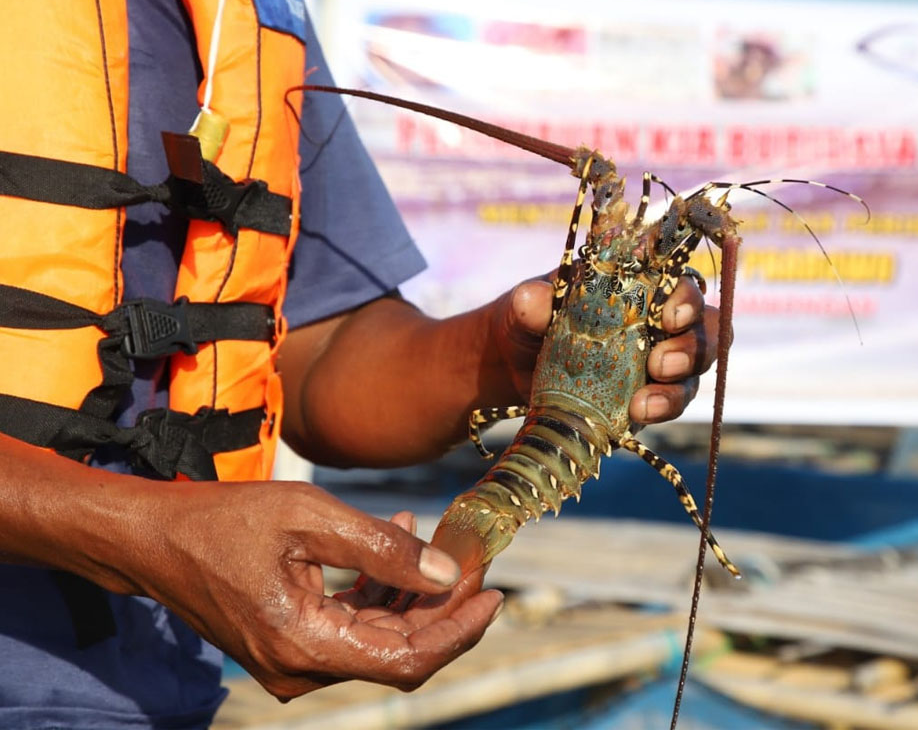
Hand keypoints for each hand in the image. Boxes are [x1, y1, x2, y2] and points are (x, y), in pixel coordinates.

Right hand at [136, 482, 502, 699]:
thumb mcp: (310, 518)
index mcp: (304, 646)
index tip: (495, 594)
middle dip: (442, 607)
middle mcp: (299, 670)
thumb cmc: (222, 520)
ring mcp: (291, 662)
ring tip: (435, 541)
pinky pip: (349, 627)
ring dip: (412, 596)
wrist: (152, 538)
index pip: (408, 660)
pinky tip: (397, 544)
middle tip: (471, 559)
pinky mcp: (287, 644)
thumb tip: (445, 575)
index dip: (459, 630)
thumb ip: (382, 549)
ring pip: (377, 640)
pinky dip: (379, 594)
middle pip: (398, 652)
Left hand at [491, 276, 719, 423]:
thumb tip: (532, 301)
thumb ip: (531, 301)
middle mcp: (660, 321)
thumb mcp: (524, 305)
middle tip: (661, 364)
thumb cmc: (527, 320)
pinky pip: (669, 404)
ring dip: (677, 390)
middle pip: (706, 330)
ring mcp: (658, 362)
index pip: (681, 285)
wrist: (513, 366)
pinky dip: (659, 410)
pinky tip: (635, 415)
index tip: (668, 316)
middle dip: (693, 348)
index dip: (685, 300)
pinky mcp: (649, 396)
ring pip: (694, 373)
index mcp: (640, 286)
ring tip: (643, 405)